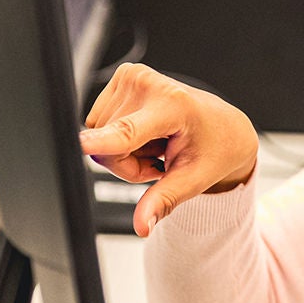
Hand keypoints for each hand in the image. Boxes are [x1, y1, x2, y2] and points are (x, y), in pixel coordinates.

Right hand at [78, 63, 258, 236]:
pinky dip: (120, 137)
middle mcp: (149, 84)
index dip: (101, 142)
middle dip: (128, 164)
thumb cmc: (212, 148)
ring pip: (98, 137)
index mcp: (174, 106)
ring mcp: (134, 76)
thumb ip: (163, 201)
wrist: (223, 126)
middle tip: (160, 159)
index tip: (79, 146)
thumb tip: (143, 225)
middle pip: (107, 149)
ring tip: (156, 145)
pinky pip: (99, 123)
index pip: (128, 132)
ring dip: (124, 151)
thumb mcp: (193, 180)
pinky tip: (146, 133)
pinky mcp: (123, 77)